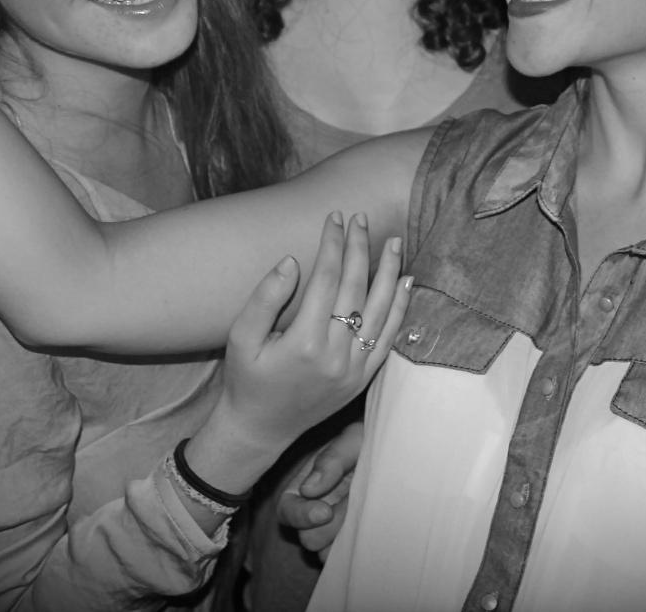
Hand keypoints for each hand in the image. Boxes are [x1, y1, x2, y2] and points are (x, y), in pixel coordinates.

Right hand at [219, 213, 408, 451]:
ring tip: (394, 241)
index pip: (326, 278)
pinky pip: (388, 338)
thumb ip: (265, 298)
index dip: (332, 244)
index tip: (333, 218)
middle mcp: (335, 356)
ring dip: (388, 272)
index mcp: (304, 342)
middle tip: (361, 218)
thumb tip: (292, 261)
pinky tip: (405, 282)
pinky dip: (399, 308)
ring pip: (379, 310)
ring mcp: (354, 369)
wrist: (260, 428)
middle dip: (359, 248)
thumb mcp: (240, 338)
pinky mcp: (363, 379)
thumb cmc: (247, 379)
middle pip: (355, 288)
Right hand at [278, 419, 364, 560]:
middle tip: (354, 506)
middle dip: (331, 526)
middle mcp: (315, 513)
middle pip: (308, 538)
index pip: (287, 511)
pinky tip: (372, 527)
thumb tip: (308, 489)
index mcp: (304, 489)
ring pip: (327, 553)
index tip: (324, 512)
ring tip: (365, 513)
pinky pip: (348, 557)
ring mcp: (334, 531)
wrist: (400, 456)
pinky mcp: (353, 542)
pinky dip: (358, 547)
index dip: (301, 515)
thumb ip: (332, 458)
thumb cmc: (369, 443)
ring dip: (345, 537)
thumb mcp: (353, 440)